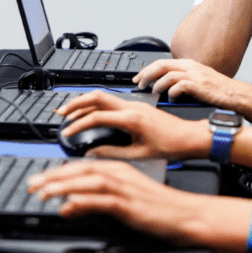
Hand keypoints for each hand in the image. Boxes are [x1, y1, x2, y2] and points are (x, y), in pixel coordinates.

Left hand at [27, 160, 194, 243]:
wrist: (185, 213)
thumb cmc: (158, 207)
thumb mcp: (122, 202)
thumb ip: (94, 202)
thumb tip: (68, 206)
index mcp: (120, 169)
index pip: (83, 165)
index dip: (59, 171)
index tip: (40, 178)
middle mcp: (121, 174)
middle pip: (82, 170)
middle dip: (54, 176)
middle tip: (33, 183)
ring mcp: (126, 189)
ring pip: (89, 182)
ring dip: (64, 186)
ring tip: (44, 193)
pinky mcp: (130, 205)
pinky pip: (103, 201)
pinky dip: (84, 202)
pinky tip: (69, 205)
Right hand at [55, 89, 207, 158]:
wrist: (191, 137)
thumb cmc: (172, 146)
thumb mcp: (140, 155)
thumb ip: (113, 153)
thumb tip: (92, 153)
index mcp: (132, 119)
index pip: (97, 117)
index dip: (78, 125)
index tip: (66, 132)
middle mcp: (133, 107)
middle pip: (97, 97)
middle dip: (76, 103)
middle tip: (60, 113)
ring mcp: (136, 104)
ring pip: (104, 96)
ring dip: (85, 102)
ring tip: (70, 111)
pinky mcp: (139, 106)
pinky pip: (113, 101)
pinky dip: (97, 105)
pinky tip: (91, 112)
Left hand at [132, 58, 245, 107]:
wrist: (237, 94)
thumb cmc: (220, 90)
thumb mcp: (200, 79)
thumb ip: (184, 79)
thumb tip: (166, 87)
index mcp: (189, 64)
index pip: (162, 62)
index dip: (147, 69)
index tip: (139, 78)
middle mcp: (191, 67)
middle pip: (161, 65)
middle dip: (146, 74)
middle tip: (140, 84)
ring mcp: (196, 76)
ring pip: (168, 74)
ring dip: (157, 84)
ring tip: (153, 92)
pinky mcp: (200, 86)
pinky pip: (180, 86)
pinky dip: (172, 92)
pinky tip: (172, 98)